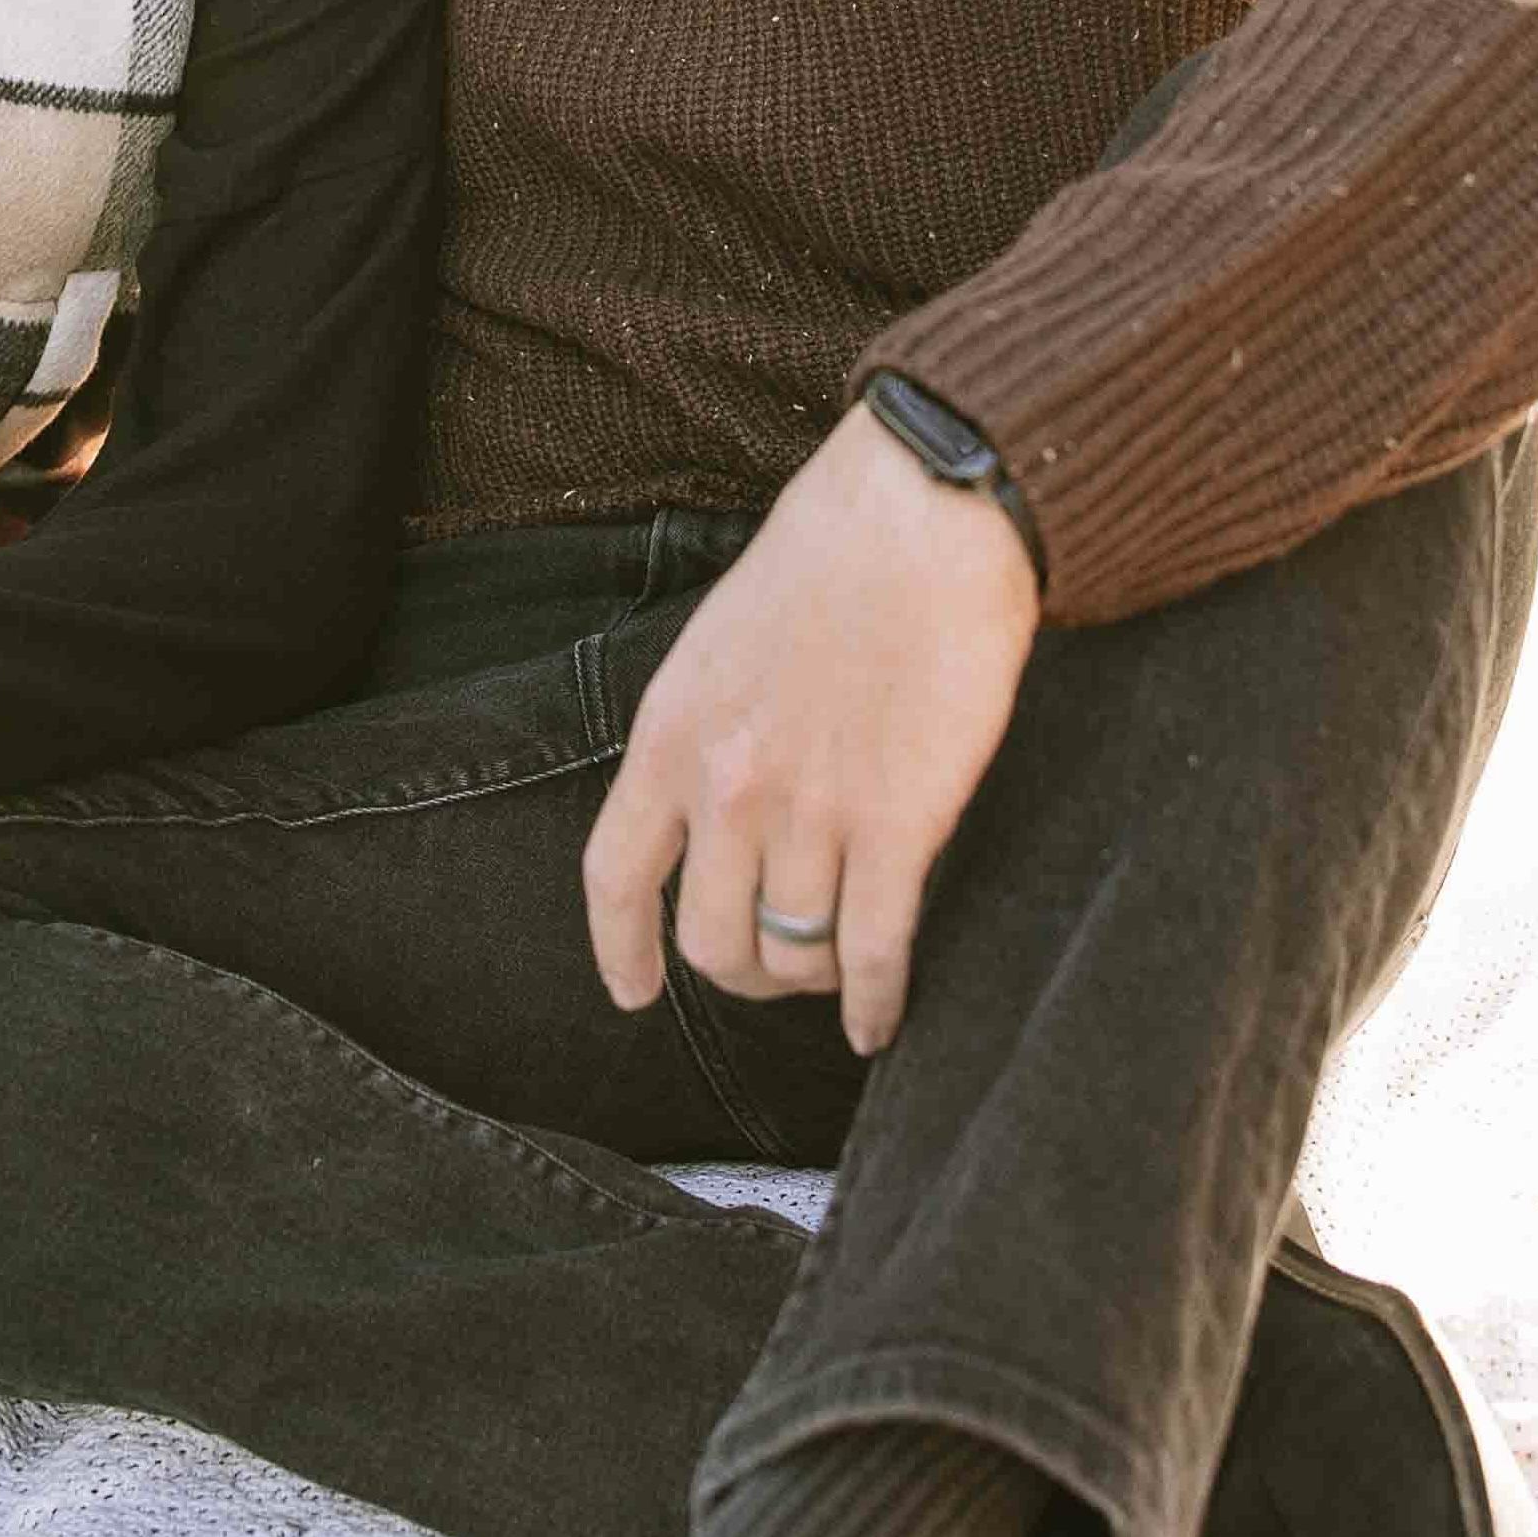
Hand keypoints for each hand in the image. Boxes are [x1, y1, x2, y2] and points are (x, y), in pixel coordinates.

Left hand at [580, 406, 1039, 1053]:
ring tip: (838, 974)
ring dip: (813, 981)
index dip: (620, 950)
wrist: (922, 515)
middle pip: (707, 940)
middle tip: (776, 969)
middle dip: (740, 973)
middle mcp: (724, 789)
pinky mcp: (897, 826)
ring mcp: (809, 813)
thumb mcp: (717, 648)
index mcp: (668, 738)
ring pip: (791, 955)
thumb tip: (715, 813)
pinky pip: (871, 952)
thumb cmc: (830, 562)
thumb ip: (705, 735)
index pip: (615, 878)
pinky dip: (875, 1002)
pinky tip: (878, 1021)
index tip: (633, 992)